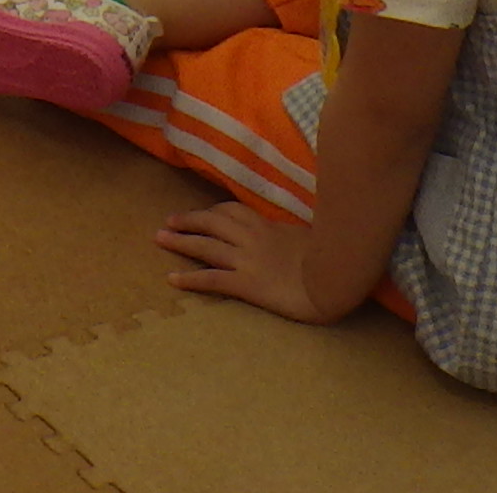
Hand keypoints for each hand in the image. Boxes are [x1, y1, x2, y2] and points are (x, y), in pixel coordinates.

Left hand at [156, 202, 333, 320]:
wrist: (335, 279)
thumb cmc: (331, 259)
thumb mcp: (310, 237)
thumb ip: (294, 235)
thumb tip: (294, 237)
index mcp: (268, 225)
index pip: (233, 211)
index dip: (213, 212)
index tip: (203, 214)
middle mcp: (252, 238)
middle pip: (212, 223)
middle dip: (188, 221)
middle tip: (168, 222)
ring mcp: (247, 260)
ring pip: (205, 246)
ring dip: (180, 241)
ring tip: (160, 239)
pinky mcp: (247, 284)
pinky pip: (211, 279)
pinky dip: (190, 278)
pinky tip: (173, 279)